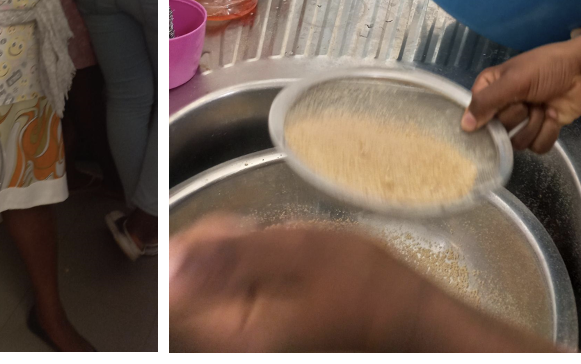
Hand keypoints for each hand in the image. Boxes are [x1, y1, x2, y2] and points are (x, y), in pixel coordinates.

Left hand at [169, 217, 444, 351]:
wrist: (412, 322)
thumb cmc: (368, 287)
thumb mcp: (301, 251)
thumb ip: (231, 254)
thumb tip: (168, 260)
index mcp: (236, 336)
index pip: (173, 287)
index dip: (198, 246)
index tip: (242, 230)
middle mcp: (233, 350)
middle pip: (187, 292)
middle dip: (219, 253)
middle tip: (268, 239)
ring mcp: (248, 348)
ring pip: (210, 296)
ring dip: (236, 264)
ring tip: (283, 256)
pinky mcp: (261, 343)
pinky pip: (233, 306)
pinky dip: (250, 281)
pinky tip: (285, 274)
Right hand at [463, 41, 580, 152]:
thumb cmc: (545, 68)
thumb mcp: (514, 80)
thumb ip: (487, 102)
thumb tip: (464, 126)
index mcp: (490, 89)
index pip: (475, 114)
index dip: (488, 117)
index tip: (501, 110)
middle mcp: (502, 107)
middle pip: (498, 132)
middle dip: (519, 118)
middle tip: (530, 102)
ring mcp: (521, 122)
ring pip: (517, 144)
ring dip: (535, 126)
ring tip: (544, 108)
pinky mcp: (540, 132)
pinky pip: (536, 148)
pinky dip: (547, 133)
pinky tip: (553, 116)